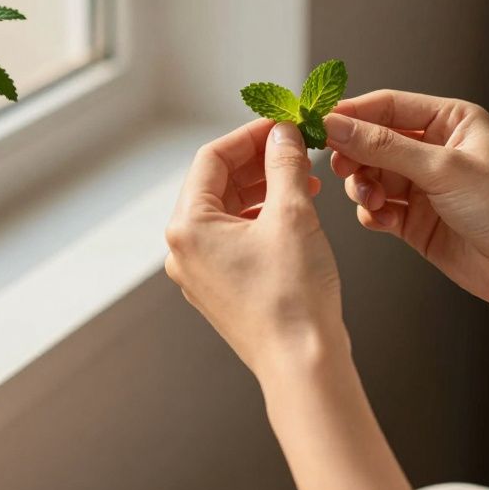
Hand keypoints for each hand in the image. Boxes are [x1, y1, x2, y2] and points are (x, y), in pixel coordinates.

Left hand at [165, 119, 346, 376]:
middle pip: (217, 184)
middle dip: (259, 162)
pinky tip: (295, 212)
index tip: (282, 124)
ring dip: (265, 189)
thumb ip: (285, 165)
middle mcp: (184, 250)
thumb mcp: (293, 214)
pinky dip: (263, 218)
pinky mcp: (222, 289)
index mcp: (188, 227)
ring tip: (304, 179)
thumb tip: (282, 134)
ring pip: (229, 211)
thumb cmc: (293, 299)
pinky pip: (236, 238)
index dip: (251, 135)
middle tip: (296, 147)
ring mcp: (200, 273)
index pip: (212, 158)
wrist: (303, 365)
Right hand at [325, 90, 488, 312]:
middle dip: (355, 156)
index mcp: (451, 120)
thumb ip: (383, 146)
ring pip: (371, 176)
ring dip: (363, 187)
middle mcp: (435, 149)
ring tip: (374, 200)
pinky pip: (378, 208)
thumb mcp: (441, 168)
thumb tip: (334, 126)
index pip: (388, 106)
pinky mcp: (417, 221)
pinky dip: (372, 212)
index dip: (352, 114)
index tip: (318, 125)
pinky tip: (382, 220)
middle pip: (373, 141)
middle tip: (341, 169)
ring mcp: (425, 186)